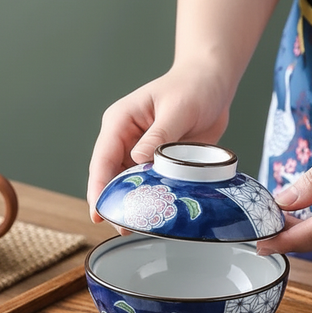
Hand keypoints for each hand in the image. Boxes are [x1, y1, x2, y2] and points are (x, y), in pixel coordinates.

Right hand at [87, 63, 230, 221]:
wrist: (213, 84)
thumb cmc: (193, 87)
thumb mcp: (177, 109)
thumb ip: (159, 135)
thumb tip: (138, 160)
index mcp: (120, 122)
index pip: (102, 159)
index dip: (99, 188)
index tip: (98, 213)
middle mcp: (125, 139)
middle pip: (110, 177)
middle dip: (114, 202)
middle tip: (123, 228)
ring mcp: (140, 153)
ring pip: (128, 185)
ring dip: (133, 204)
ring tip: (140, 227)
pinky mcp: (157, 163)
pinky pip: (149, 185)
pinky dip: (152, 200)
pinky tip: (157, 215)